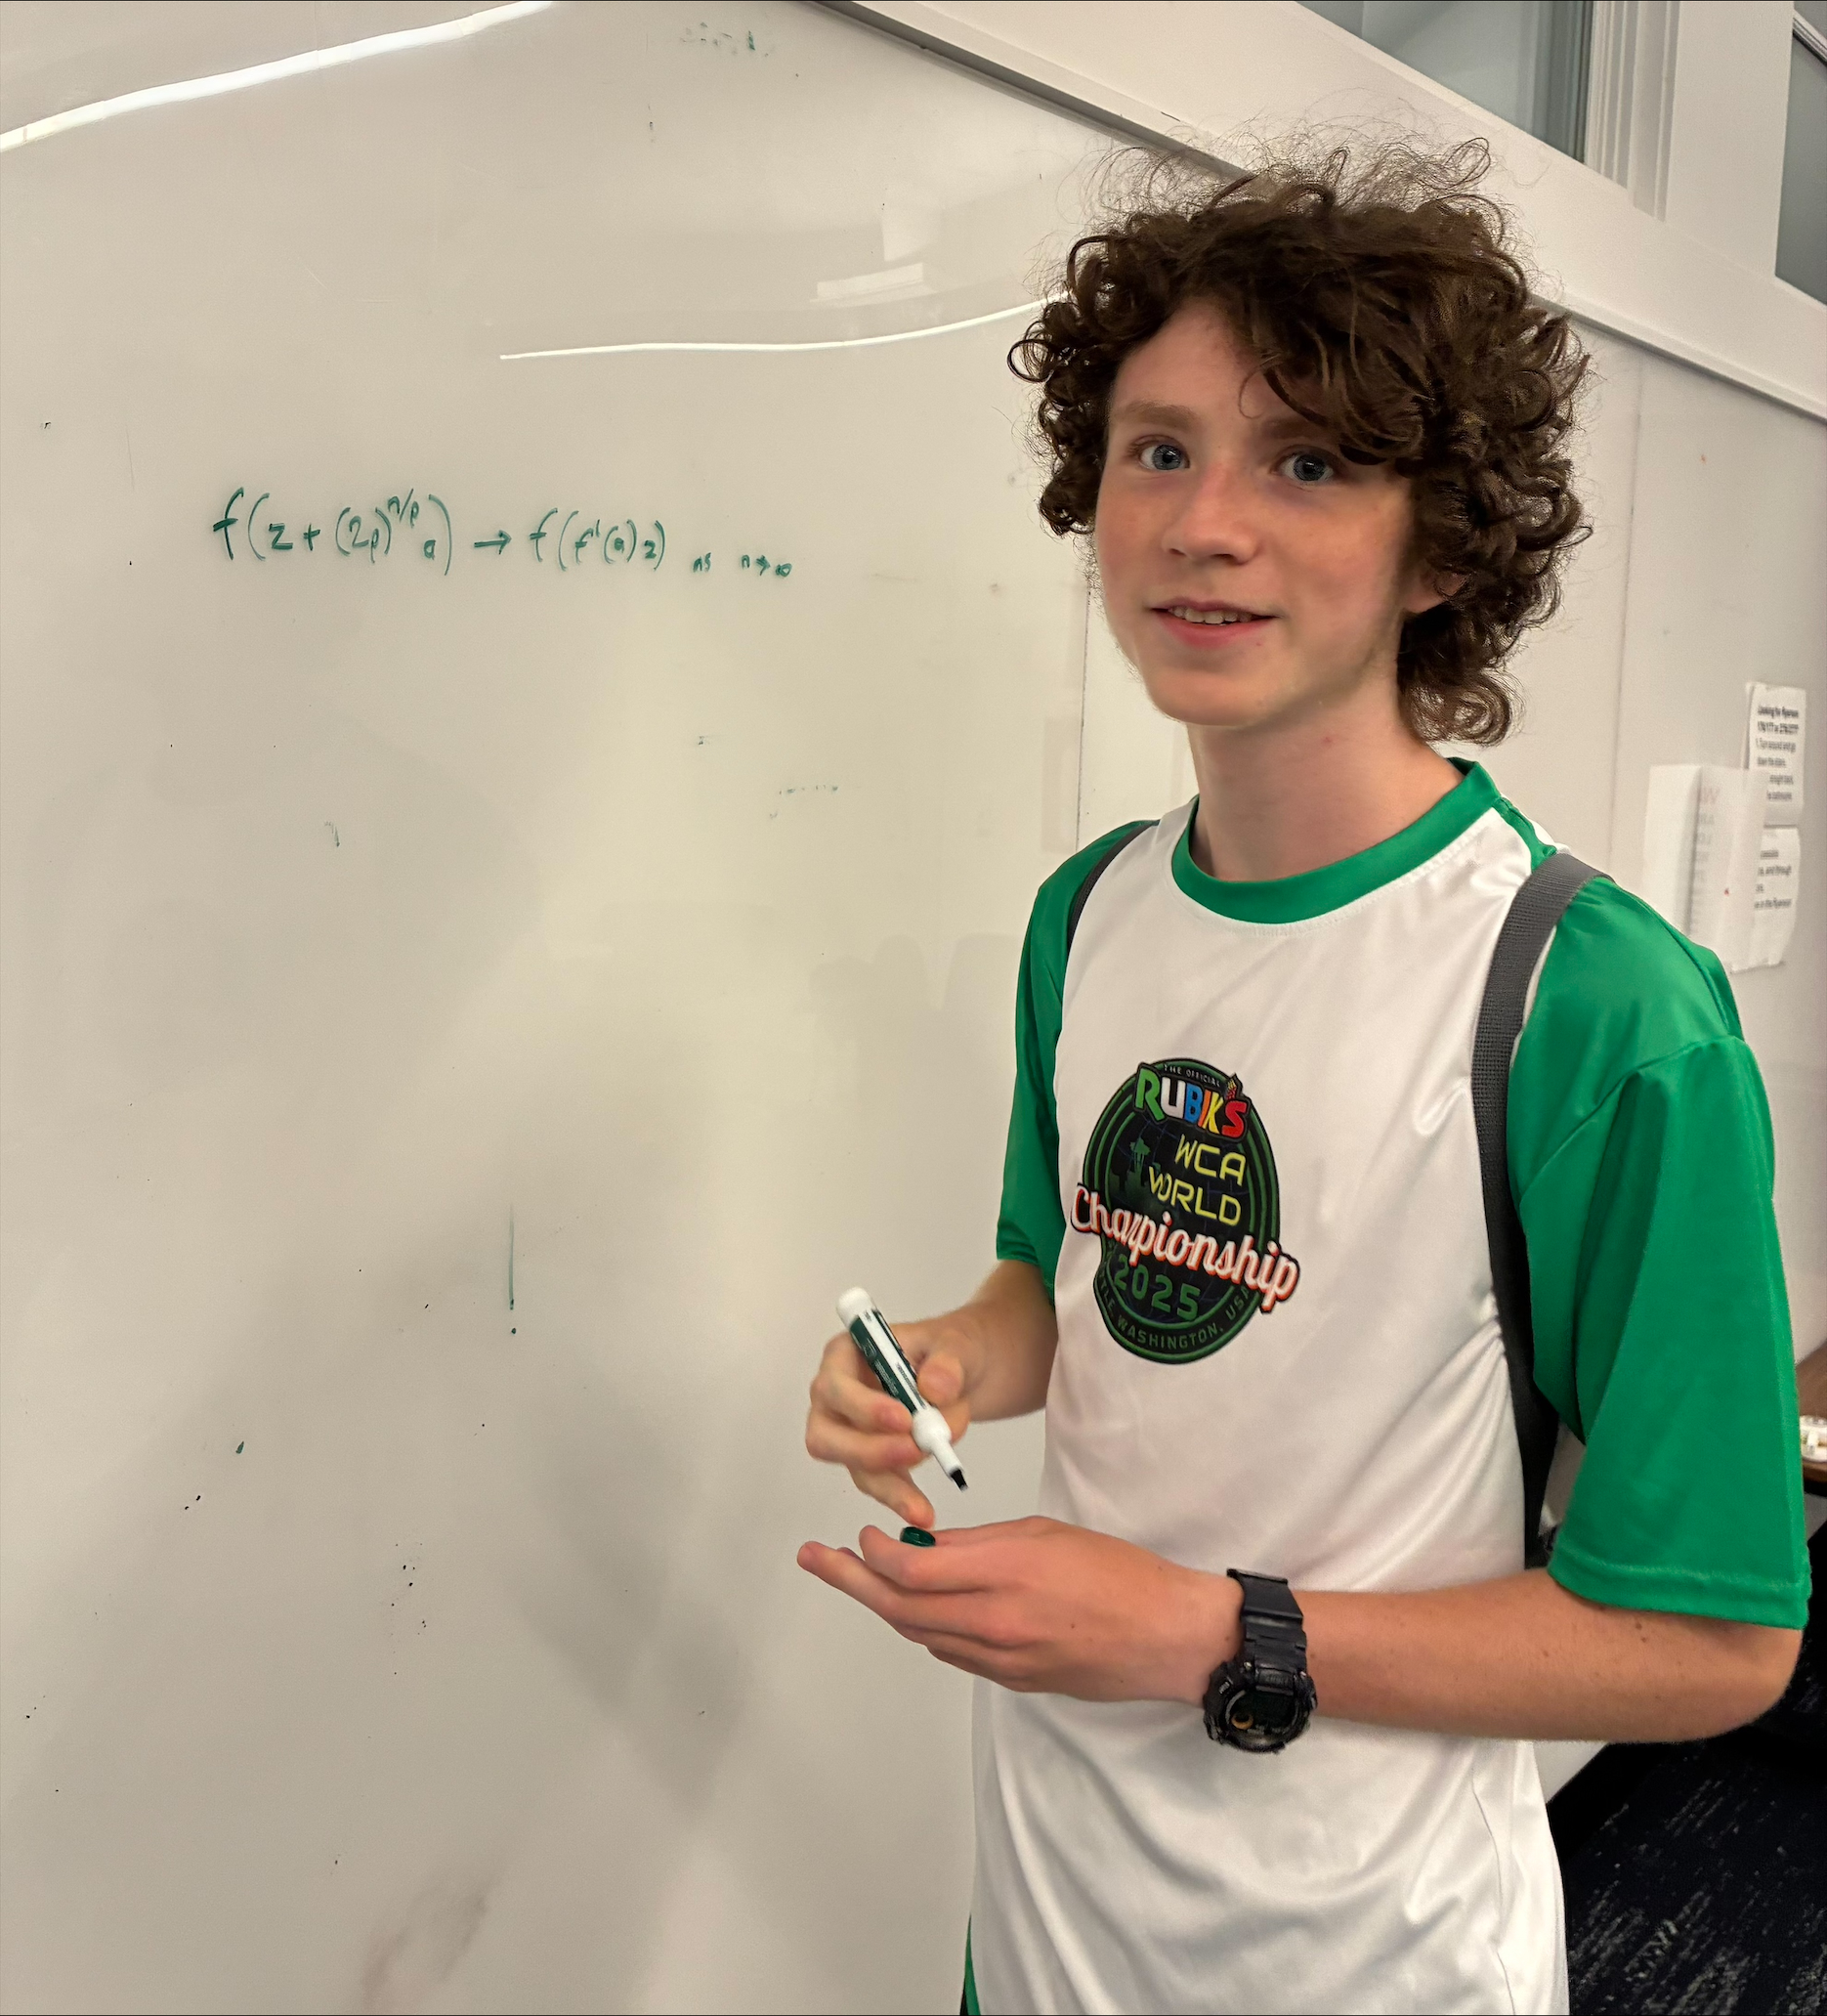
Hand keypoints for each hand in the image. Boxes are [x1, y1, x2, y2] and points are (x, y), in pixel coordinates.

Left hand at [796, 1515, 1240, 1704]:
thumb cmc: (1117, 1574)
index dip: (874, 1555)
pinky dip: (925, 1627)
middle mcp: (995, 1623)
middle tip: (815, 1559)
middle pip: (901, 1608)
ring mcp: (1002, 1660)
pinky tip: (914, 1608)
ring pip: (921, 1635)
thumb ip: (981, 1544)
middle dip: (851, 1581)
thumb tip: (928, 1548)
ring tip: (854, 1579)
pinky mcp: (1012, 1682)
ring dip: (884, 1606)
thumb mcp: (1044, 1535)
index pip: (913, 1571)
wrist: (1166, 1635)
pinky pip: (952, 1653)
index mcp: (1006, 1574)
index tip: (860, 1535)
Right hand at [804, 1313, 974, 1527]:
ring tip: (923, 1503)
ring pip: (853, 1466)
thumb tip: (933, 1390)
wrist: (963, 1374)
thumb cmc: (948, 1350)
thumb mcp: (956, 1343)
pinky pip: (877, 1483)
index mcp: (844, 1356)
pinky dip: (900, 1498)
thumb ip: (948, 1363)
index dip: (863, 1406)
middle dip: (868, 1451)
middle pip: (827, 1435)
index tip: (904, 1418)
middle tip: (914, 1452)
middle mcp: (835, 1397)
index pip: (835, 1384)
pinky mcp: (869, 1460)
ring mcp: (849, 1432)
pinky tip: (921, 1512)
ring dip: (888, 1485)